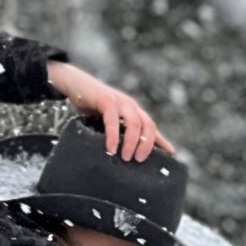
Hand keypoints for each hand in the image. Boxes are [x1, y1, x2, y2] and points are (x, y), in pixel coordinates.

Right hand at [45, 60, 175, 163]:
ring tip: (126, 158)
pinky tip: (111, 148)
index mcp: (133, 111)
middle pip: (148, 125)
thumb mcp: (107, 121)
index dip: (161, 141)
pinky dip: (113, 135)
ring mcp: (120, 102)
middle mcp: (131, 106)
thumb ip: (116, 131)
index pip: (151, 127)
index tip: (170, 154)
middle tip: (138, 160)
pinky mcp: (106, 101)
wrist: (75, 84)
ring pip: (134, 123)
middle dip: (147, 144)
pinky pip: (113, 120)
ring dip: (132, 142)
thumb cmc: (91, 105)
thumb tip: (119, 152)